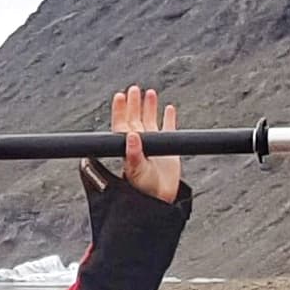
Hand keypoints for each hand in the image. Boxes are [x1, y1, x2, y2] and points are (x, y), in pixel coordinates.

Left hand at [111, 88, 180, 202]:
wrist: (161, 199)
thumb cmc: (143, 189)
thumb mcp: (136, 170)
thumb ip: (133, 153)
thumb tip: (132, 135)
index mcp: (127, 146)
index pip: (121, 124)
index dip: (120, 110)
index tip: (120, 96)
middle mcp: (139, 143)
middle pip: (134, 117)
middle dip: (134, 103)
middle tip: (134, 89)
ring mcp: (153, 144)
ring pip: (150, 120)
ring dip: (149, 107)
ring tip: (150, 93)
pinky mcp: (168, 148)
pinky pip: (168, 128)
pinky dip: (168, 118)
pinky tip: (168, 109)